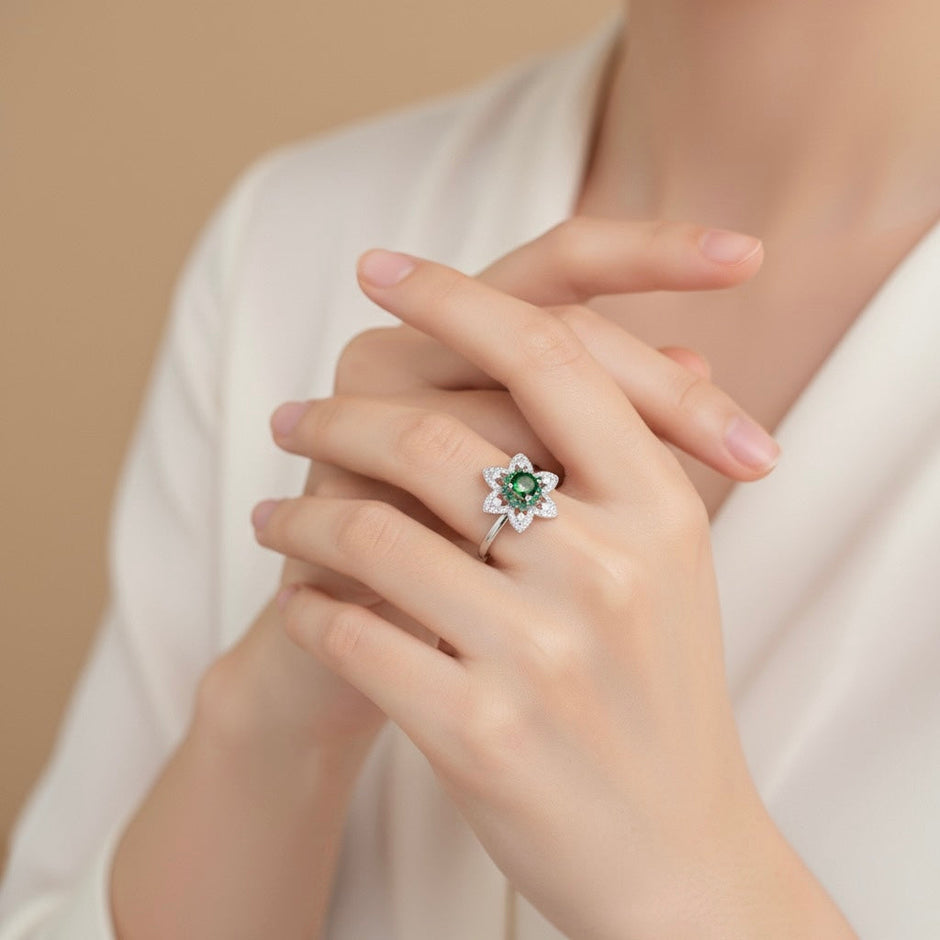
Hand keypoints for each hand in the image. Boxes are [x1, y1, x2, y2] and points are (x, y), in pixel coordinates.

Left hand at [263, 217, 778, 747]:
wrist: (675, 854)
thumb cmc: (662, 694)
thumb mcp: (672, 566)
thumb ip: (632, 455)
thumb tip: (606, 343)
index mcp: (658, 508)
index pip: (548, 351)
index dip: (455, 295)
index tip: (383, 268)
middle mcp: (605, 568)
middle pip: (438, 432)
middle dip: (341, 413)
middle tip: (293, 412)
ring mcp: (540, 653)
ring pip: (373, 533)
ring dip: (300, 516)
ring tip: (272, 515)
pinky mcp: (478, 734)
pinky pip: (352, 634)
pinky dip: (308, 606)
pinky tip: (297, 599)